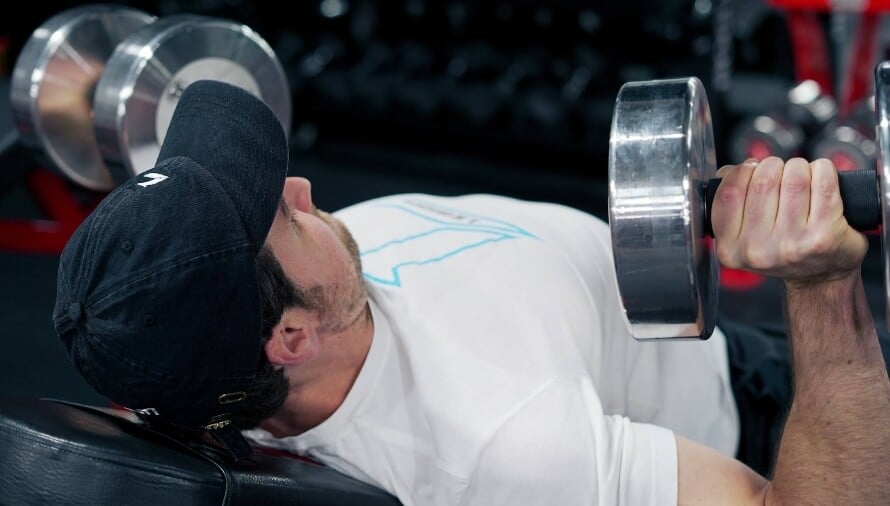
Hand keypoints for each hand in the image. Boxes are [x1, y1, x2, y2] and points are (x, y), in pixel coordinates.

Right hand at [710, 156, 868, 286]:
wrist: (821, 276)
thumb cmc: (782, 247)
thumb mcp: (743, 234)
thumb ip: (730, 202)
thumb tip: (731, 171)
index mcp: (731, 249)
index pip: (729, 192)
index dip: (742, 172)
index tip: (752, 170)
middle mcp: (758, 250)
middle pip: (763, 180)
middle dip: (774, 167)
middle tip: (781, 175)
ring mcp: (792, 244)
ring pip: (794, 177)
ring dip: (799, 168)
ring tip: (802, 179)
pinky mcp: (824, 235)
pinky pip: (823, 181)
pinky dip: (823, 170)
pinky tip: (822, 179)